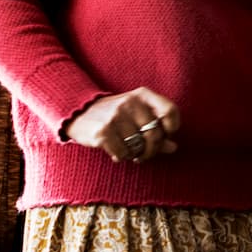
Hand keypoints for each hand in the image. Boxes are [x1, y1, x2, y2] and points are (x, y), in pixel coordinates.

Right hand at [64, 87, 181, 163]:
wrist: (79, 113)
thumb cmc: (114, 116)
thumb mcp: (136, 116)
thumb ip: (156, 129)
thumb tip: (173, 147)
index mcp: (143, 95)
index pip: (170, 111)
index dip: (171, 128)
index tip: (165, 135)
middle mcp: (130, 103)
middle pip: (155, 134)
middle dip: (152, 150)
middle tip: (144, 154)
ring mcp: (116, 116)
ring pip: (139, 146)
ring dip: (135, 154)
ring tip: (127, 150)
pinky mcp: (103, 131)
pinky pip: (123, 153)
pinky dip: (121, 156)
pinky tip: (115, 151)